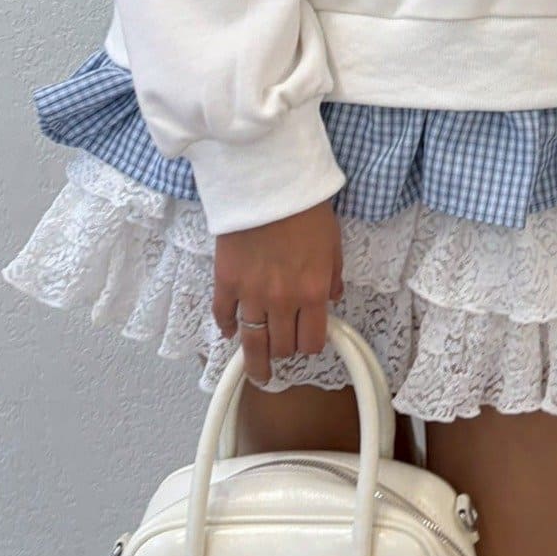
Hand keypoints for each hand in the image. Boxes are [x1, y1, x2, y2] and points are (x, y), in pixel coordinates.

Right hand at [213, 200, 343, 386]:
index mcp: (313, 292)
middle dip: (285, 352)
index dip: (310, 347)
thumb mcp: (333, 243)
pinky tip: (231, 332)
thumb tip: (332, 298)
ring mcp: (251, 293)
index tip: (308, 344)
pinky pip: (224, 316)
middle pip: (282, 345)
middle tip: (283, 351)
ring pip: (252, 341)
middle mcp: (282, 300)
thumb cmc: (305, 208)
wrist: (269, 182)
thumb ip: (333, 276)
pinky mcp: (226, 281)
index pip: (311, 340)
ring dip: (255, 361)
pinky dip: (227, 327)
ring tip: (257, 373)